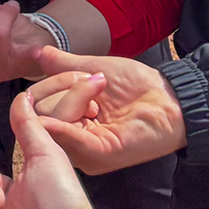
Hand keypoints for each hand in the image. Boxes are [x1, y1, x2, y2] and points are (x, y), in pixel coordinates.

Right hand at [25, 47, 187, 174]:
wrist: (172, 98)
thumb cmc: (138, 86)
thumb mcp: (93, 69)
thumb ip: (63, 65)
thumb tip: (37, 53)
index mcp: (69, 124)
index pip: (36, 107)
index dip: (50, 84)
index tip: (79, 73)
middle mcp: (72, 142)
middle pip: (40, 114)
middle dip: (63, 88)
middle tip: (95, 82)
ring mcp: (84, 152)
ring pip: (52, 121)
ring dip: (74, 96)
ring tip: (101, 93)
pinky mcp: (99, 155)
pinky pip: (69, 137)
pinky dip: (67, 118)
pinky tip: (83, 104)